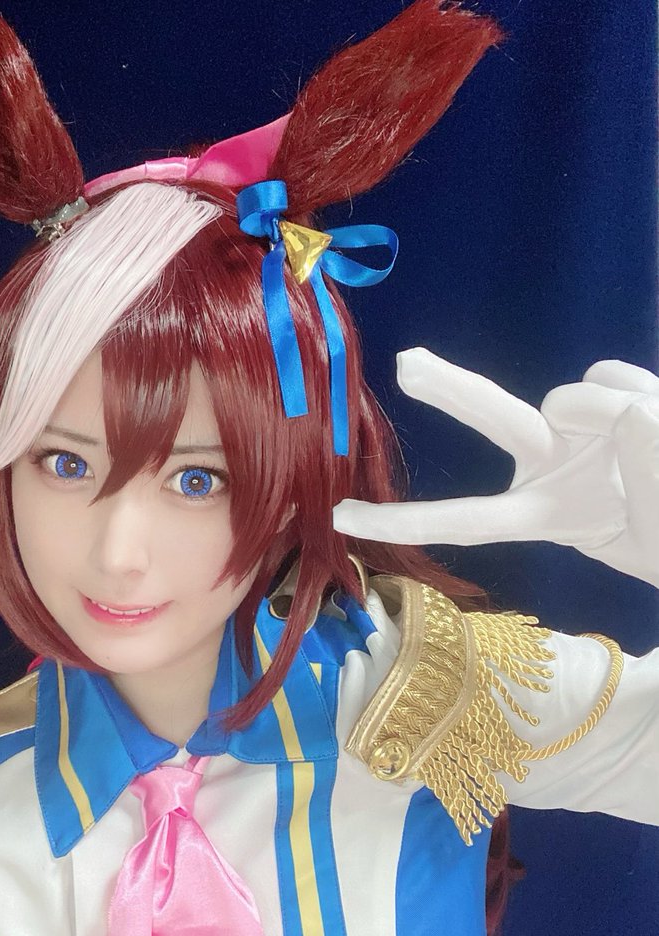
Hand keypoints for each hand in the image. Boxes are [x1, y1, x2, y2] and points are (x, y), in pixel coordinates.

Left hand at [333, 349, 658, 587]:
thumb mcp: (638, 540)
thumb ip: (610, 458)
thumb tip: (584, 398)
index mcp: (544, 514)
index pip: (467, 520)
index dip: (405, 521)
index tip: (339, 517)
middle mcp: (550, 459)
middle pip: (495, 416)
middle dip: (451, 390)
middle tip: (405, 365)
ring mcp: (582, 421)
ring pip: (580, 394)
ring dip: (622, 418)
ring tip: (652, 459)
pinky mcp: (615, 386)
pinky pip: (615, 375)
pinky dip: (643, 396)